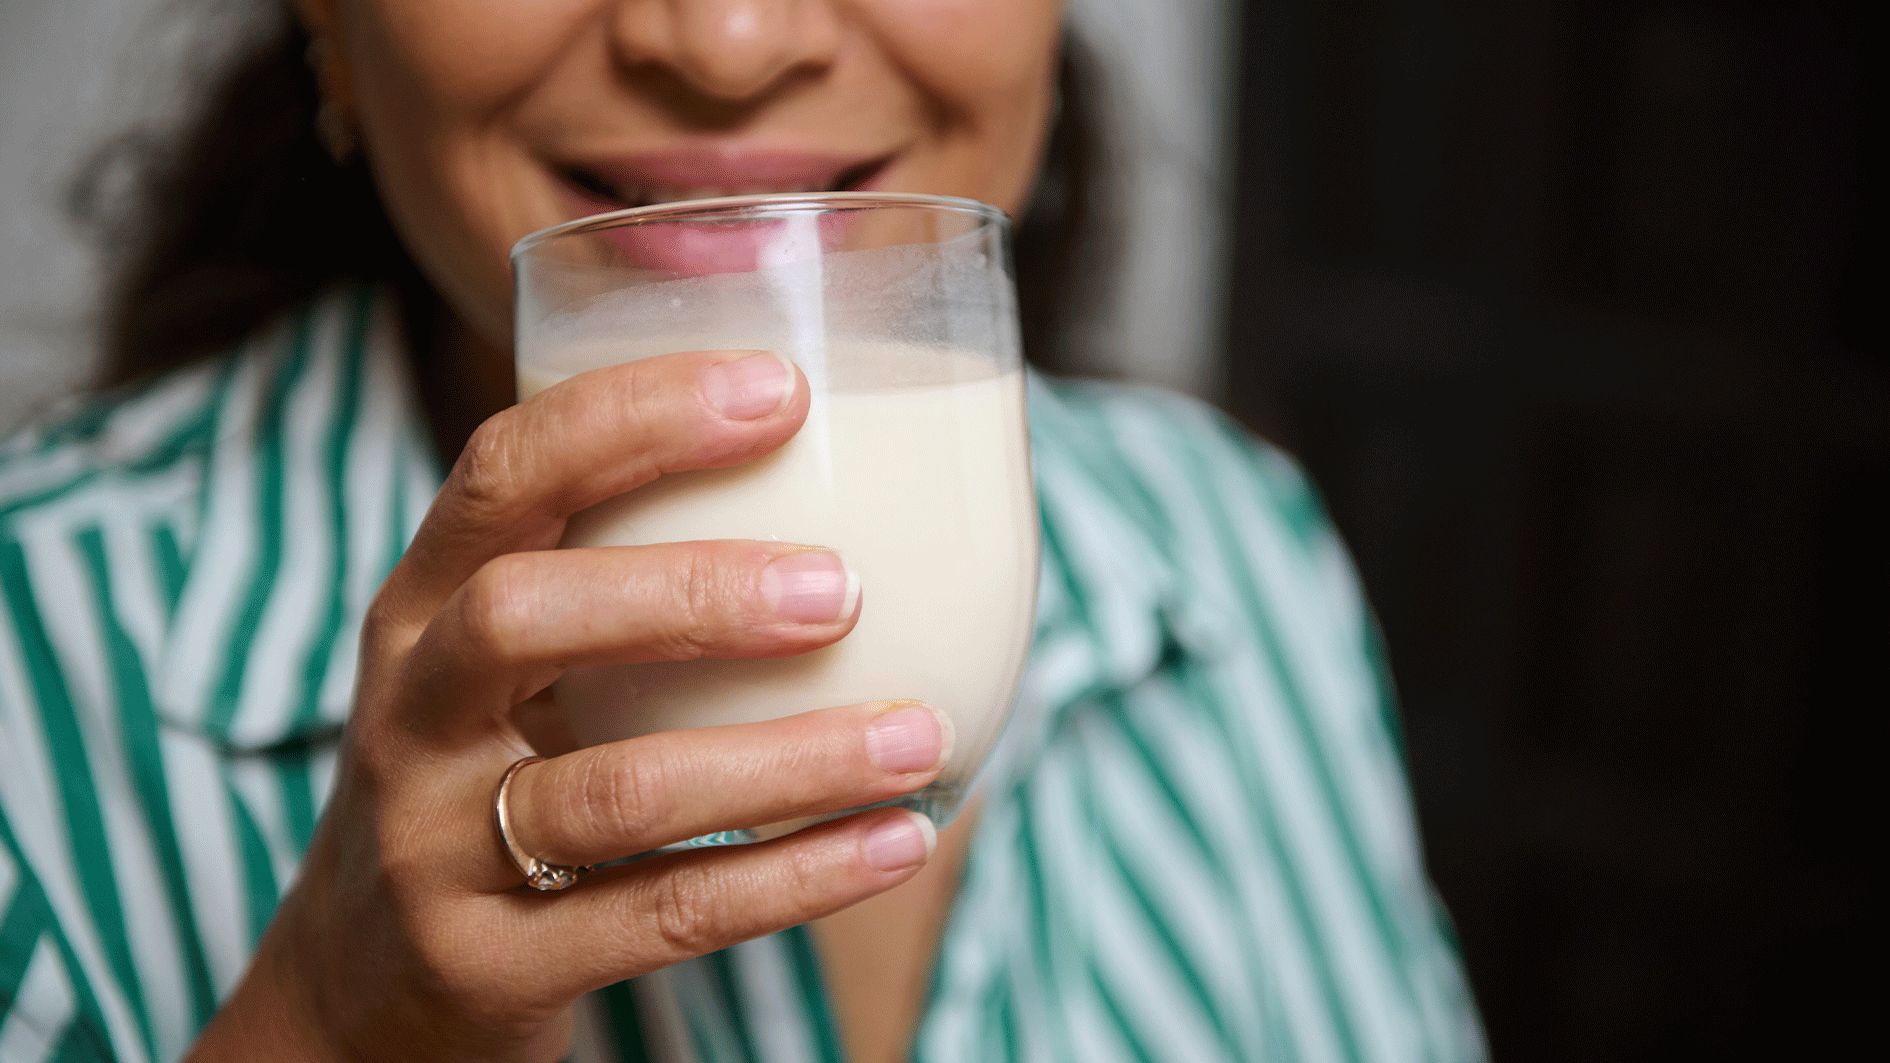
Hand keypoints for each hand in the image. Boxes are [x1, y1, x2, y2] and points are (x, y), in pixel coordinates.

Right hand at [187, 350, 948, 1062]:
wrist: (362, 990)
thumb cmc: (483, 783)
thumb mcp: (502, 672)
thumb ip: (617, 590)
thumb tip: (856, 505)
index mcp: (421, 607)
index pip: (505, 473)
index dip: (634, 418)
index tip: (778, 390)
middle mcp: (410, 714)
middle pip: (523, 616)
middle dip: (691, 591)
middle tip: (842, 588)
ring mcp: (435, 849)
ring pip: (618, 790)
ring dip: (789, 760)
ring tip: (919, 735)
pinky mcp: (488, 966)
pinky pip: (663, 916)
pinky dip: (796, 878)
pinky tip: (898, 842)